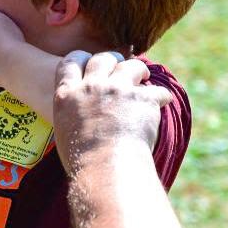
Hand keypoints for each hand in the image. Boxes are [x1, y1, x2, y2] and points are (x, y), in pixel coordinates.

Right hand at [52, 51, 171, 175]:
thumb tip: (81, 116)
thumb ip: (73, 113)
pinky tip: (162, 102)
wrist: (106, 169)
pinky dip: (160, 96)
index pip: (71, 61)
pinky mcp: (142, 99)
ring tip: (143, 76)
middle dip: (112, 59)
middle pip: (102, 59)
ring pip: (131, 66)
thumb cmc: (82, 160)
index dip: (81, 58)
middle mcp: (91, 87)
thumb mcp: (64, 130)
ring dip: (138, 70)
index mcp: (67, 94)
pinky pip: (157, 91)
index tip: (88, 62)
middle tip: (119, 64)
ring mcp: (118, 90)